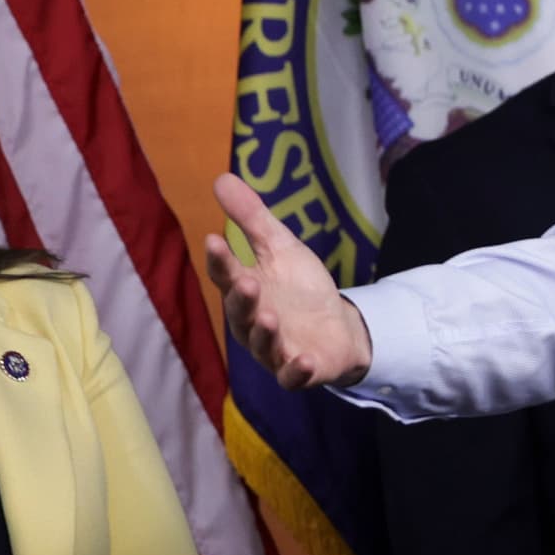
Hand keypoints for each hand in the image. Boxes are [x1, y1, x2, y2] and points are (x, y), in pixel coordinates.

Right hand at [205, 173, 372, 389]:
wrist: (339, 327)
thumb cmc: (300, 288)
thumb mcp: (281, 247)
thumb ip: (252, 218)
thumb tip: (221, 178)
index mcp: (245, 291)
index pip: (227, 274)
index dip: (220, 260)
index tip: (214, 239)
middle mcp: (252, 323)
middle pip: (241, 311)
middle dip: (242, 298)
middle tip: (247, 280)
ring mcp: (275, 349)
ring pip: (263, 344)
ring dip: (264, 332)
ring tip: (269, 316)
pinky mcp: (299, 371)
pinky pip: (292, 376)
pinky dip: (295, 371)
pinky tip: (302, 360)